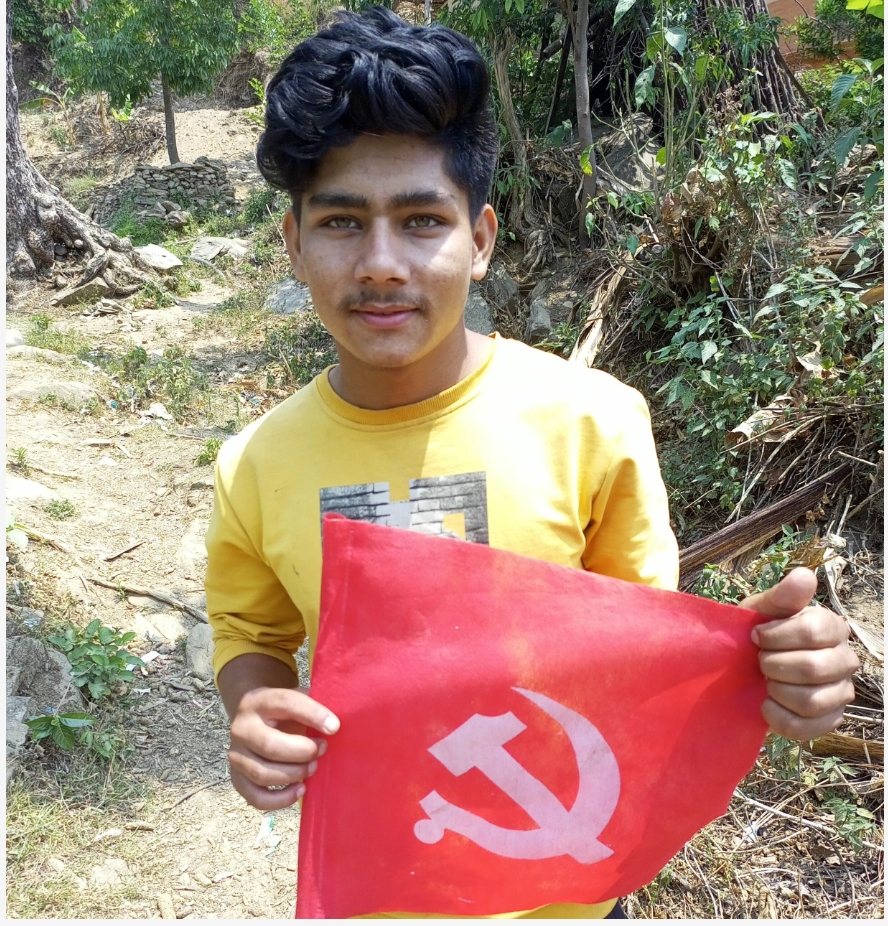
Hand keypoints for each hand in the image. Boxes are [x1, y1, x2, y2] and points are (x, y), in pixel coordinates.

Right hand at [228, 686, 339, 810]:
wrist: (254, 714)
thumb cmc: (285, 709)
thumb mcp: (297, 697)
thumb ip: (315, 703)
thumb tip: (340, 718)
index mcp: (260, 700)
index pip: (285, 703)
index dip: (312, 714)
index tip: (334, 726)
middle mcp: (242, 727)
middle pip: (270, 745)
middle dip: (302, 751)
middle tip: (322, 750)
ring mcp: (236, 754)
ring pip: (262, 773)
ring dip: (293, 774)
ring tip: (313, 768)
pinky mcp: (236, 777)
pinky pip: (255, 797)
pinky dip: (279, 800)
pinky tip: (299, 790)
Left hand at [741, 567, 859, 740]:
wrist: (747, 668)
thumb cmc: (758, 633)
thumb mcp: (762, 610)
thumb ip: (782, 596)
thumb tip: (804, 576)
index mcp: (832, 627)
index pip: (814, 631)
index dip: (776, 636)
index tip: (756, 637)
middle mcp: (845, 660)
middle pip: (813, 668)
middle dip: (773, 665)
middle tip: (759, 661)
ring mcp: (841, 692)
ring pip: (810, 701)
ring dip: (776, 691)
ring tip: (765, 682)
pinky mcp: (829, 720)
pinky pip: (806, 728)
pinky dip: (778, 717)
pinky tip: (766, 704)